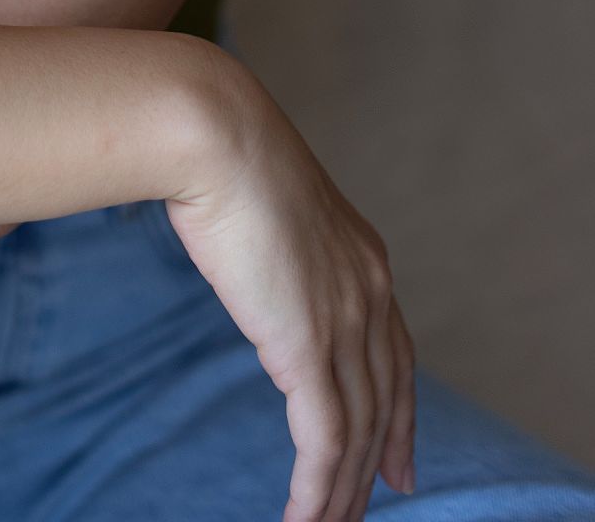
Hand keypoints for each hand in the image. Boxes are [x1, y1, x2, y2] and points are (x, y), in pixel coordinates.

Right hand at [166, 62, 415, 521]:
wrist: (213, 133)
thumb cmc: (219, 148)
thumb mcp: (267, 200)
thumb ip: (275, 240)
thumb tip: (244, 245)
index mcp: (364, 256)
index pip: (398, 354)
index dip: (402, 413)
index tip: (402, 460)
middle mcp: (369, 291)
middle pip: (386, 401)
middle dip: (380, 462)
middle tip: (372, 509)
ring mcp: (344, 319)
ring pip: (357, 432)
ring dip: (342, 492)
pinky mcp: (308, 345)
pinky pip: (323, 441)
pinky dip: (317, 492)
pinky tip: (302, 521)